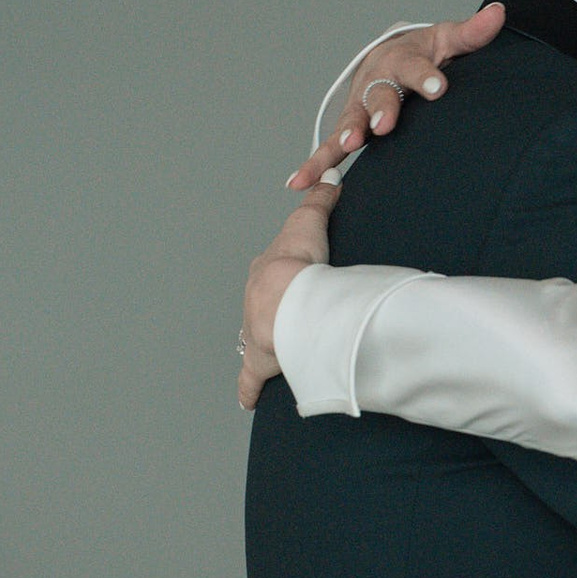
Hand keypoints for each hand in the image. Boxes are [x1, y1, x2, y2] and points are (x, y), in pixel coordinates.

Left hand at [239, 181, 340, 408]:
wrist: (286, 300)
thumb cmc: (298, 267)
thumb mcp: (309, 223)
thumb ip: (319, 200)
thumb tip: (327, 179)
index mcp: (266, 273)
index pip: (271, 269)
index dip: (283, 272)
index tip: (292, 278)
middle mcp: (255, 302)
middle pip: (264, 305)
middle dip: (274, 310)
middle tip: (291, 316)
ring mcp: (255, 333)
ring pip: (258, 338)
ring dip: (267, 343)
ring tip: (283, 349)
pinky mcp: (259, 362)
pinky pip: (251, 379)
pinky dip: (249, 388)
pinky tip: (250, 397)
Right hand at [287, 3, 506, 189]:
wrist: (393, 56)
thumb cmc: (425, 51)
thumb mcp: (449, 39)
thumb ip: (472, 33)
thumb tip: (498, 13)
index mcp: (402, 57)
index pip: (415, 65)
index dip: (425, 76)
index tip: (437, 88)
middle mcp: (376, 79)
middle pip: (378, 93)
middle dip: (380, 109)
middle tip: (383, 125)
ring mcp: (360, 104)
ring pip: (351, 120)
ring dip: (346, 136)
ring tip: (346, 148)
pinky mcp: (350, 126)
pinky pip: (332, 145)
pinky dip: (316, 162)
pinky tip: (301, 181)